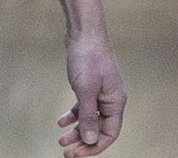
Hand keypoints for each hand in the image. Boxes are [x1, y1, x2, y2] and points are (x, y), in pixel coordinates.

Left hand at [56, 31, 124, 155]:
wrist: (84, 32)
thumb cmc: (88, 57)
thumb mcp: (85, 90)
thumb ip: (87, 116)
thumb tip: (90, 140)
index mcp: (115, 102)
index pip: (109, 134)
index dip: (94, 146)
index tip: (77, 154)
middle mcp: (111, 100)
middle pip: (99, 129)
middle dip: (84, 142)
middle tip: (67, 151)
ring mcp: (101, 93)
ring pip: (90, 119)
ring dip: (77, 131)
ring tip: (62, 140)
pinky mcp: (90, 86)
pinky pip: (84, 107)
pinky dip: (73, 115)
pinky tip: (61, 121)